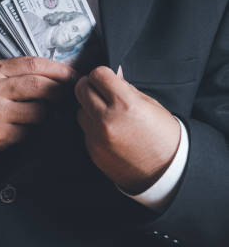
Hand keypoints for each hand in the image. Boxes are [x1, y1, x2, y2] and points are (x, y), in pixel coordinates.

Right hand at [0, 57, 77, 156]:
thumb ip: (12, 70)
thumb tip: (52, 72)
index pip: (31, 65)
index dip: (56, 69)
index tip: (70, 73)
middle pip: (38, 86)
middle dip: (59, 89)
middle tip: (68, 92)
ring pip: (38, 112)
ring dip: (47, 111)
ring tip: (43, 110)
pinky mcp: (0, 136)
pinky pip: (29, 131)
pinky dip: (32, 128)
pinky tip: (25, 124)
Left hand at [74, 66, 180, 193]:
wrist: (166, 172)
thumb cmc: (163, 137)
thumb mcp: (150, 105)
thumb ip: (126, 89)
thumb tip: (112, 76)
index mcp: (126, 105)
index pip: (98, 75)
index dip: (101, 74)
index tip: (105, 78)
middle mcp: (107, 120)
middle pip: (81, 89)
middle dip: (89, 86)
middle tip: (99, 90)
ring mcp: (97, 137)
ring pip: (80, 110)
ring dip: (89, 108)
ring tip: (107, 113)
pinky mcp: (92, 150)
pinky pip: (85, 130)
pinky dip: (92, 127)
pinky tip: (109, 131)